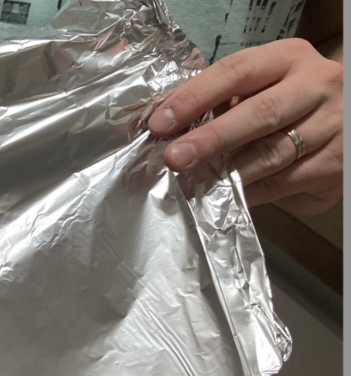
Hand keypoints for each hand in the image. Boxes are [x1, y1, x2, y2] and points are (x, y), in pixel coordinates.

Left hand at [149, 38, 342, 214]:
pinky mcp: (335, 163)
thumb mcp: (262, 88)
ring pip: (273, 152)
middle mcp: (316, 85)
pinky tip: (222, 198)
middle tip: (175, 157)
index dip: (195, 97)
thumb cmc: (287, 104)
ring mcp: (331, 125)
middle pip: (260, 112)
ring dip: (227, 171)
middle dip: (211, 138)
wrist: (345, 123)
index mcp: (288, 58)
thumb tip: (169, 131)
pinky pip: (283, 181)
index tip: (161, 122)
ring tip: (193, 182)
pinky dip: (248, 192)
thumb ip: (225, 102)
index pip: (236, 71)